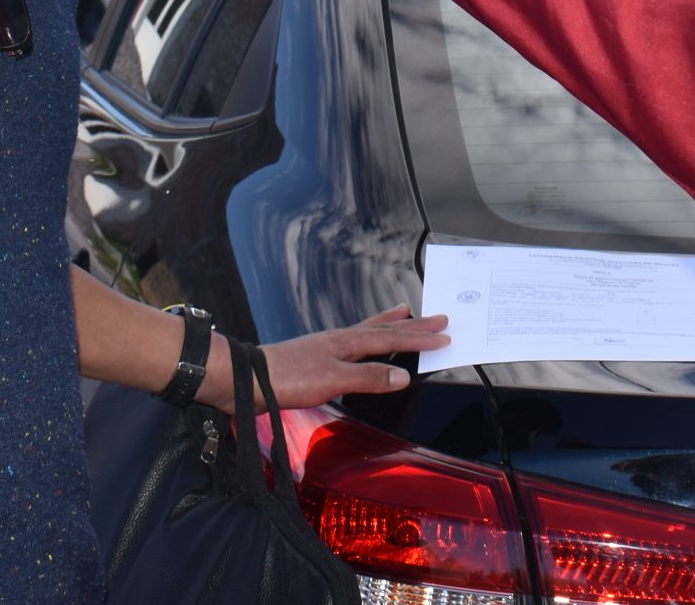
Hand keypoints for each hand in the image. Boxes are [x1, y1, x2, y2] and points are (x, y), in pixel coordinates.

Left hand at [210, 306, 451, 412]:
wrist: (248, 380)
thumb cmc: (287, 378)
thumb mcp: (333, 379)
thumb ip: (368, 377)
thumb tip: (404, 375)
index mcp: (347, 342)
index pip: (392, 339)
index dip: (420, 339)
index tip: (445, 335)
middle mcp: (340, 340)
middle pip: (384, 329)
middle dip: (414, 326)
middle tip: (439, 318)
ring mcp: (328, 348)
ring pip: (369, 332)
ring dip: (391, 325)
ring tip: (406, 314)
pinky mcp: (318, 360)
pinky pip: (355, 345)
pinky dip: (369, 341)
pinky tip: (364, 346)